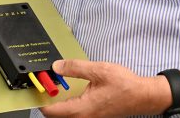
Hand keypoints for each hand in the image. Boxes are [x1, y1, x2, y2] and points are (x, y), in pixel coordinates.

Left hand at [40, 59, 170, 117]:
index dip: (40, 99)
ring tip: (55, 84)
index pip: (51, 111)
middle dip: (48, 99)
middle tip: (45, 82)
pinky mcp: (94, 116)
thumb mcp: (98, 70)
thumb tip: (56, 66)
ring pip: (65, 114)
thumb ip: (75, 68)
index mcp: (81, 109)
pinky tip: (69, 89)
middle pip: (56, 114)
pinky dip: (68, 103)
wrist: (143, 96)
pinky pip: (74, 112)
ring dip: (58, 101)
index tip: (36, 86)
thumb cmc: (124, 85)